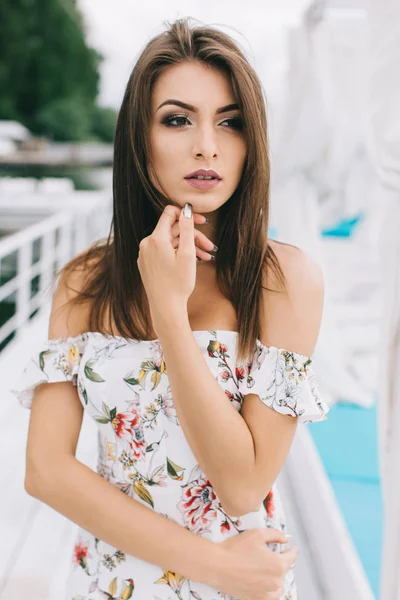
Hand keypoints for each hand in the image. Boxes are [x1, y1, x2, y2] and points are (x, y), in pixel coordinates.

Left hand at [137, 203, 214, 318]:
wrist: (166, 307)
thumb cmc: (178, 283)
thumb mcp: (187, 253)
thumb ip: (187, 229)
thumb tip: (187, 209)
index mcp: (156, 239)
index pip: (169, 213)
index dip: (187, 214)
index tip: (201, 221)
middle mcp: (146, 244)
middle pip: (172, 231)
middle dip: (192, 236)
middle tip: (210, 246)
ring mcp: (145, 255)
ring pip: (170, 243)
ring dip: (188, 247)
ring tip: (206, 257)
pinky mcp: (147, 264)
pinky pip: (163, 252)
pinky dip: (178, 254)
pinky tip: (192, 262)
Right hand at [212, 528, 297, 599]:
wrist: (218, 566)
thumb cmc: (236, 549)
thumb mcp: (257, 534)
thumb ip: (275, 534)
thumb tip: (285, 539)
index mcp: (278, 565)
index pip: (292, 557)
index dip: (292, 550)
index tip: (291, 548)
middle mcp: (275, 581)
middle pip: (284, 570)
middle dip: (280, 562)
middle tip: (271, 555)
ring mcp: (266, 593)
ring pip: (278, 585)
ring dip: (276, 577)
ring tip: (267, 570)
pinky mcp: (256, 599)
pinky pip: (269, 596)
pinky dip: (270, 590)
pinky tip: (264, 583)